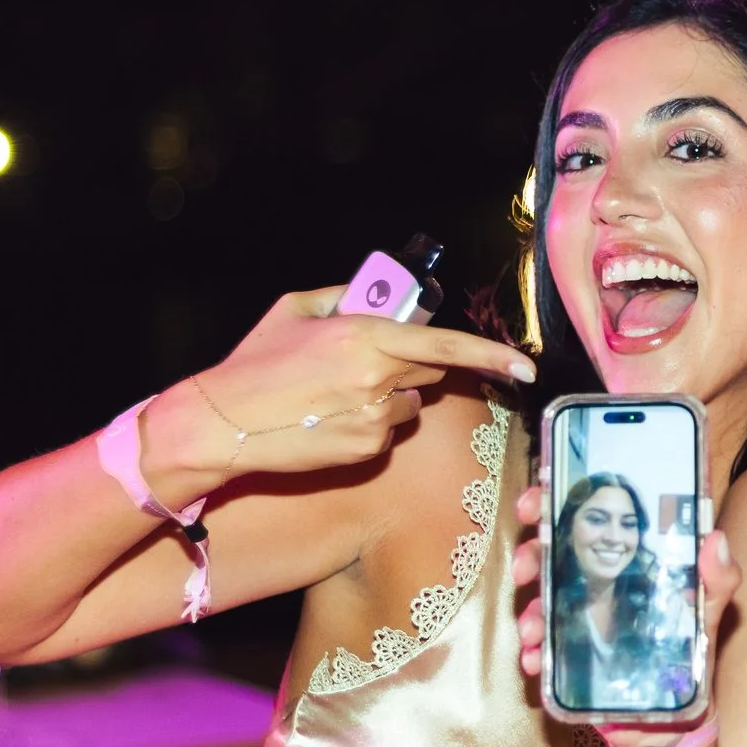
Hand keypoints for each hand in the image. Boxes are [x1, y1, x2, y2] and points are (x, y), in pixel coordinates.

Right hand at [142, 288, 535, 495]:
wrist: (221, 423)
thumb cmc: (254, 363)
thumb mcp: (295, 309)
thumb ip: (345, 296)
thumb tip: (378, 295)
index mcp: (365, 335)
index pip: (446, 346)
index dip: (492, 357)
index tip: (525, 367)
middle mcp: (378, 377)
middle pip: (429, 374)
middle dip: (411, 369)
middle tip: (365, 368)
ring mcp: (375, 419)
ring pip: (409, 406)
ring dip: (388, 399)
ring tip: (334, 398)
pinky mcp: (367, 450)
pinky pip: (388, 434)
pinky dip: (371, 426)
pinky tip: (329, 421)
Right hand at [511, 483, 736, 746]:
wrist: (678, 720)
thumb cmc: (693, 652)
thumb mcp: (711, 612)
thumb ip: (718, 581)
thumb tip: (715, 539)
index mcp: (624, 560)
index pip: (584, 518)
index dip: (555, 500)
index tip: (538, 496)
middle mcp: (594, 583)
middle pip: (550, 554)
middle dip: (530, 554)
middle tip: (526, 565)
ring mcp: (577, 619)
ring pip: (539, 602)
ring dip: (528, 611)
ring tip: (532, 629)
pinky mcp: (569, 657)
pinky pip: (541, 648)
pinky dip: (533, 652)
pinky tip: (535, 660)